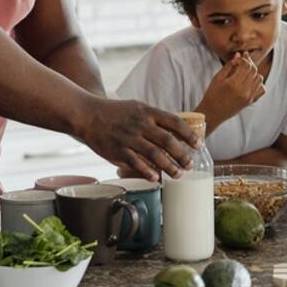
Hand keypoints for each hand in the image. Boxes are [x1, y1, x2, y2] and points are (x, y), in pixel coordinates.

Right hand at [78, 99, 198, 181]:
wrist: (88, 115)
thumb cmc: (115, 112)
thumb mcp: (138, 108)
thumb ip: (156, 118)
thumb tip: (176, 131)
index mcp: (148, 112)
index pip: (175, 122)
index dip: (189, 134)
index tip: (199, 145)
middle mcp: (140, 125)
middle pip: (168, 141)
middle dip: (182, 155)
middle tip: (190, 164)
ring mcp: (129, 138)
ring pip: (154, 154)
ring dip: (169, 166)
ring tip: (178, 174)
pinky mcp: (118, 151)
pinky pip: (136, 163)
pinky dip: (147, 172)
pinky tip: (156, 178)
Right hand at [198, 52, 265, 125]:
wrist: (212, 113)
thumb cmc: (212, 94)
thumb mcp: (218, 78)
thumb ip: (229, 65)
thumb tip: (239, 55)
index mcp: (234, 83)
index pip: (246, 65)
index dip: (245, 58)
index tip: (241, 56)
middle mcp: (244, 91)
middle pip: (254, 71)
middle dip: (250, 63)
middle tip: (243, 61)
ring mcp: (249, 97)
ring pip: (259, 79)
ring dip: (254, 73)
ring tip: (245, 72)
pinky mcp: (250, 102)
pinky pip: (261, 89)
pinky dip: (258, 83)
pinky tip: (250, 82)